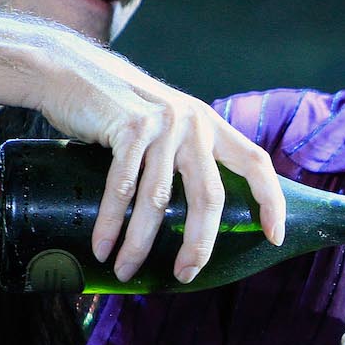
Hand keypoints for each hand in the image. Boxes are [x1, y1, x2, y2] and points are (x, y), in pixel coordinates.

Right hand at [30, 36, 285, 283]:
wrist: (70, 71)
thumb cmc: (118, 108)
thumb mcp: (167, 122)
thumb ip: (185, 152)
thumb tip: (195, 209)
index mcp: (210, 124)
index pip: (256, 162)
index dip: (271, 200)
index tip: (274, 235)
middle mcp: (193, 122)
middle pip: (210, 195)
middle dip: (199, 243)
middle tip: (185, 273)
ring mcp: (162, 124)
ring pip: (158, 199)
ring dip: (140, 243)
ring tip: (127, 270)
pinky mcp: (128, 127)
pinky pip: (122, 188)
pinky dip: (111, 222)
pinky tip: (103, 246)